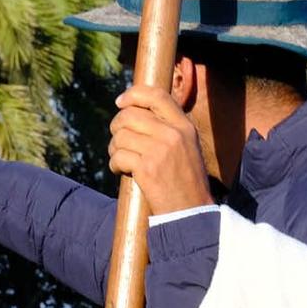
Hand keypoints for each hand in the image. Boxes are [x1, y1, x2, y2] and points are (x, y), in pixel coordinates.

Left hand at [108, 84, 210, 215]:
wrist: (192, 212)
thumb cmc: (185, 182)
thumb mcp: (186, 147)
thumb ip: (167, 128)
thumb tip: (133, 112)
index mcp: (185, 126)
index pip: (156, 95)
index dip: (133, 94)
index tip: (120, 101)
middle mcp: (174, 134)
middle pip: (130, 115)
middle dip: (117, 127)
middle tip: (119, 142)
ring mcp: (160, 150)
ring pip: (120, 136)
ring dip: (114, 148)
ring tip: (121, 160)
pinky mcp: (148, 168)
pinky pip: (118, 156)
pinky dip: (114, 164)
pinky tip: (121, 172)